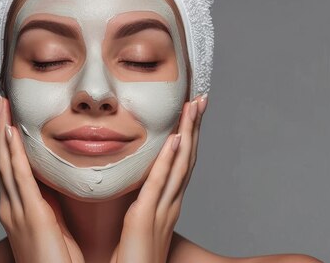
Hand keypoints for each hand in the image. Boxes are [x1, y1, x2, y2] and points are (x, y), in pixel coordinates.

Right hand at [0, 93, 83, 262]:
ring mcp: (17, 210)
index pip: (10, 165)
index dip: (6, 138)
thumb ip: (51, 207)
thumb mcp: (53, 228)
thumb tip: (57, 186)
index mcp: (19, 209)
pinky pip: (18, 177)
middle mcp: (11, 206)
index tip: (6, 114)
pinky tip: (9, 132)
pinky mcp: (30, 215)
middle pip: (2, 158)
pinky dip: (12, 152)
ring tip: (0, 103)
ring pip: (6, 161)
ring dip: (1, 130)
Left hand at [110, 94, 207, 262]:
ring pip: (179, 166)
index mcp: (164, 207)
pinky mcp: (144, 220)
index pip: (179, 165)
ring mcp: (160, 212)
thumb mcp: (132, 229)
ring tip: (193, 107)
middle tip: (200, 100)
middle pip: (186, 159)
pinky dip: (169, 162)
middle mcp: (168, 206)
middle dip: (194, 127)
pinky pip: (159, 185)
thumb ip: (136, 209)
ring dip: (188, 134)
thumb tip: (129, 191)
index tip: (188, 113)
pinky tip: (175, 140)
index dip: (186, 137)